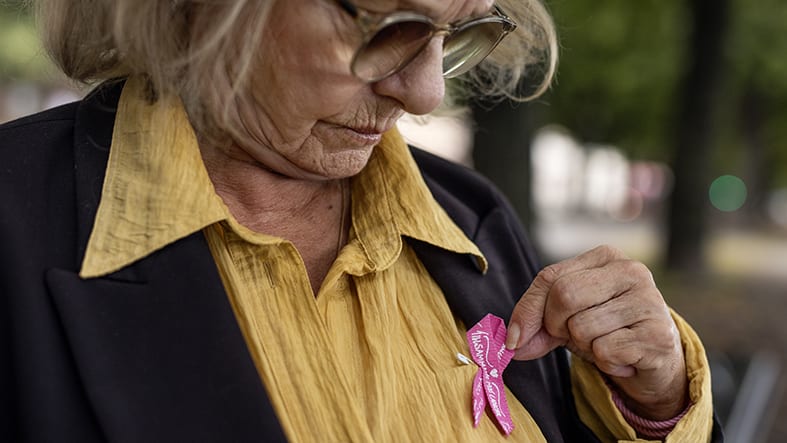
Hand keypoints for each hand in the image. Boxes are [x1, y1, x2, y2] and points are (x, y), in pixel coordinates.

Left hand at [505, 245, 687, 419]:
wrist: (656, 358)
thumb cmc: (607, 329)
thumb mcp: (567, 318)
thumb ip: (536, 323)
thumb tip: (513, 342)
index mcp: (605, 257)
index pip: (549, 277)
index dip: (528, 311)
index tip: (518, 338)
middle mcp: (631, 271)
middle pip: (564, 296)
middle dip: (558, 326)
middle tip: (575, 336)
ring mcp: (648, 300)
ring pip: (582, 328)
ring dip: (585, 347)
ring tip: (606, 343)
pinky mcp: (658, 334)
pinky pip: (604, 351)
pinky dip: (606, 362)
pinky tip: (624, 357)